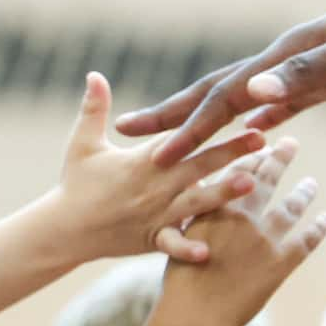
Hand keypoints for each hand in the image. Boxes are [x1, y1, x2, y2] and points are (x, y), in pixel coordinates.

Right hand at [55, 72, 271, 261]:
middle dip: (230, 151)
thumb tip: (94, 74)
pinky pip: (172, 244)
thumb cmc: (76, 184)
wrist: (63, 230)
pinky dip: (187, 248)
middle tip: (262, 138)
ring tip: (251, 183)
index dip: (207, 121)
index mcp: (142, 159)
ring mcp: (154, 213)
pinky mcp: (152, 240)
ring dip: (223, 192)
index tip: (237, 106)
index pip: (180, 135)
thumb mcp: (82, 143)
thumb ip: (93, 108)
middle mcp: (153, 184)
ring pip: (196, 201)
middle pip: (197, 164)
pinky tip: (208, 252)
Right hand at [116, 0, 325, 161]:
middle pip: (220, 90)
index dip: (187, 128)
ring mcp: (310, 68)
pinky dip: (254, 122)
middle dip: (175, 115)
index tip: (152, 158)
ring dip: (207, 120)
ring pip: (245, 99)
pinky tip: (247, 135)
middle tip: (128, 134)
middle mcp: (292, 58)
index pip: (225, 95)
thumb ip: (309, 75)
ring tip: (172, 138)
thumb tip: (251, 93)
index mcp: (292, 54)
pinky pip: (280, 106)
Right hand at [152, 141, 325, 325]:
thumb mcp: (181, 238)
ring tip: (312, 183)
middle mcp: (243, 215)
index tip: (262, 144)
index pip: (238, 169)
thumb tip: (204, 199)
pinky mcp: (281, 262)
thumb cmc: (181, 282)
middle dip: (280, 157)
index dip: (252, 154)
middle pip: (267, 178)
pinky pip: (308, 238)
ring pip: (292, 205)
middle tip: (291, 144)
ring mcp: (265, 238)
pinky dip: (320, 226)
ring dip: (304, 191)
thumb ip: (200, 215)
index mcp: (216, 206)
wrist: (193, 318)